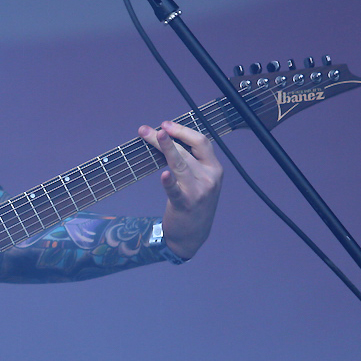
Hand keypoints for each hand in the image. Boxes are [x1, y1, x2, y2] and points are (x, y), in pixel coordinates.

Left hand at [139, 120, 222, 258]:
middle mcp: (210, 177)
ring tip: (152, 136)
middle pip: (186, 150)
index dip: (182, 130)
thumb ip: (192, 161)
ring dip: (164, 148)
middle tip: (145, 130)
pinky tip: (164, 175)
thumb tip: (168, 138)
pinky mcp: (185, 205)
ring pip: (180, 164)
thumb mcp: (200, 180)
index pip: (201, 142)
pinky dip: (169, 182)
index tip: (165, 124)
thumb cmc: (193, 203)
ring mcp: (199, 191)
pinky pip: (176, 191)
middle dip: (164, 137)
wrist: (192, 235)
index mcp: (214, 168)